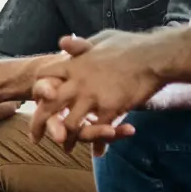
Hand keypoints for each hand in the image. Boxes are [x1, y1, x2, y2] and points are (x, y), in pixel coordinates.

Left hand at [29, 32, 161, 152]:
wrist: (156, 56)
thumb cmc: (130, 45)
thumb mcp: (100, 39)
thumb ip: (80, 45)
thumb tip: (63, 41)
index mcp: (73, 64)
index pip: (43, 77)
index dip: (38, 90)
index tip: (37, 100)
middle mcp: (78, 82)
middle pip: (48, 106)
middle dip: (38, 124)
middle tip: (34, 137)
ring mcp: (93, 97)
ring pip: (70, 125)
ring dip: (67, 139)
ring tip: (66, 147)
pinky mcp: (111, 109)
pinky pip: (99, 131)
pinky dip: (98, 144)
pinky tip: (98, 152)